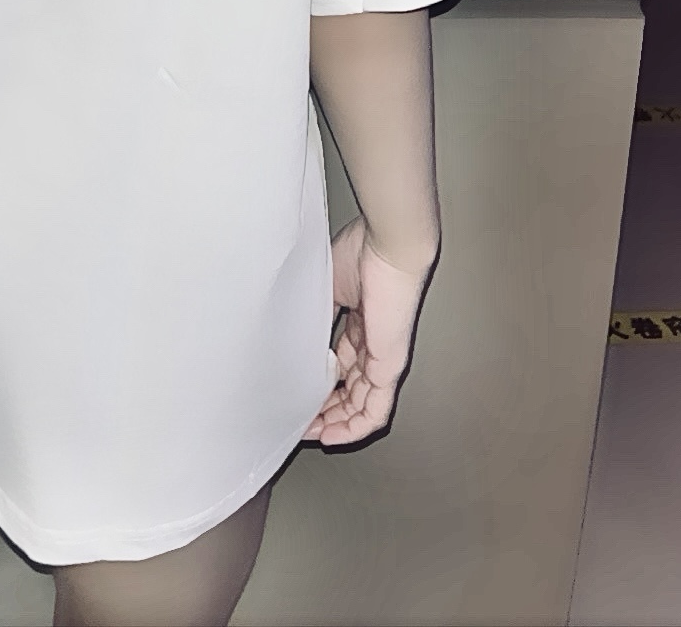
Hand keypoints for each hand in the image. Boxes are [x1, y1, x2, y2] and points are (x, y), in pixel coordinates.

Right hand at [302, 214, 434, 446]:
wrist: (387, 244)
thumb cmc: (361, 253)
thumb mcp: (324, 288)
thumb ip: (312, 316)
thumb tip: (290, 338)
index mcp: (356, 324)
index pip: (337, 367)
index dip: (316, 385)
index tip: (295, 395)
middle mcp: (371, 345)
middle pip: (347, 390)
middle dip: (322, 410)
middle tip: (298, 421)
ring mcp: (382, 358)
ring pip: (360, 405)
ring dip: (335, 423)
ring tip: (310, 433)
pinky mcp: (390, 365)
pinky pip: (376, 409)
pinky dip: (354, 427)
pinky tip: (334, 435)